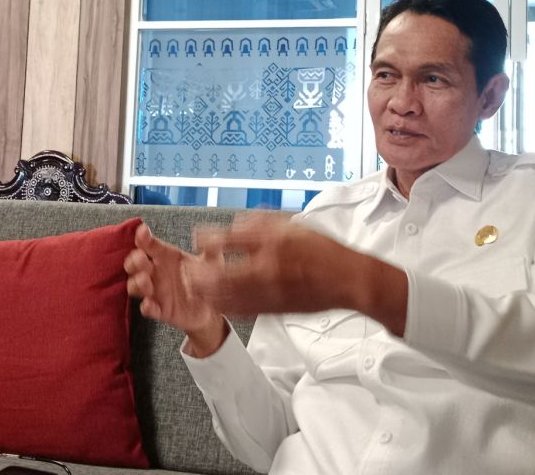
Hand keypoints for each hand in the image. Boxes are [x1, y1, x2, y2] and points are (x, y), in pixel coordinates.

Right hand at [124, 223, 225, 355]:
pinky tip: (149, 304)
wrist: (213, 308)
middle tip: (142, 259)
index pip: (150, 244)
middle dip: (134, 260)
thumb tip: (208, 238)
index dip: (143, 238)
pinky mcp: (160, 310)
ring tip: (145, 280)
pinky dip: (146, 307)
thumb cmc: (208, 279)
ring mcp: (156, 292)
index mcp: (166, 256)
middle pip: (134, 264)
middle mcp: (157, 273)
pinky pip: (147, 309)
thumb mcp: (213, 262)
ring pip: (134, 286)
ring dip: (137, 282)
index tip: (143, 232)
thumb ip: (212, 250)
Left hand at [185, 211, 406, 334]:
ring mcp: (269, 293)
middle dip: (199, 271)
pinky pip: (241, 311)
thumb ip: (261, 224)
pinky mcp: (273, 309)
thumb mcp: (292, 226)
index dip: (208, 240)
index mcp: (272, 245)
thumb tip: (234, 226)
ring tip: (195, 285)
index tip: (199, 238)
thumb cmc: (321, 251)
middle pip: (220, 275)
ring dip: (206, 291)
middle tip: (188, 267)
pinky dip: (224, 305)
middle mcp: (267, 270)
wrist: (346, 280)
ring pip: (227, 297)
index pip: (229, 241)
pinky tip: (217, 301)